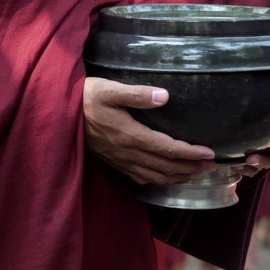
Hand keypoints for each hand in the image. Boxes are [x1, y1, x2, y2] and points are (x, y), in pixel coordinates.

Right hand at [84, 77, 215, 184]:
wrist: (58, 114)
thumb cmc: (85, 97)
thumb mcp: (109, 89)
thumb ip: (137, 94)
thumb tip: (165, 96)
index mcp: (130, 135)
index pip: (167, 149)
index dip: (190, 154)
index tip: (209, 154)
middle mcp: (127, 152)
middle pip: (165, 166)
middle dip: (190, 168)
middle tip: (211, 167)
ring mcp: (120, 160)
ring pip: (154, 176)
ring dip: (177, 177)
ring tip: (195, 174)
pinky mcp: (113, 162)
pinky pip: (140, 177)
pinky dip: (158, 180)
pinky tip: (165, 177)